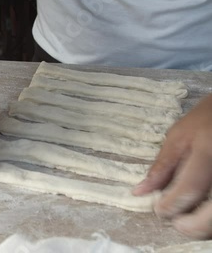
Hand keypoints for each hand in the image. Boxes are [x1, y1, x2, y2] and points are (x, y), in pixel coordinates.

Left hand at [133, 94, 211, 238]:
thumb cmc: (205, 119)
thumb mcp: (178, 136)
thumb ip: (161, 166)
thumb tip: (139, 192)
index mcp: (208, 151)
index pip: (190, 188)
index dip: (171, 205)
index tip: (158, 211)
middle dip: (193, 225)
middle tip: (176, 223)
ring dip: (204, 224)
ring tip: (187, 219)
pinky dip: (210, 215)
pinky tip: (200, 211)